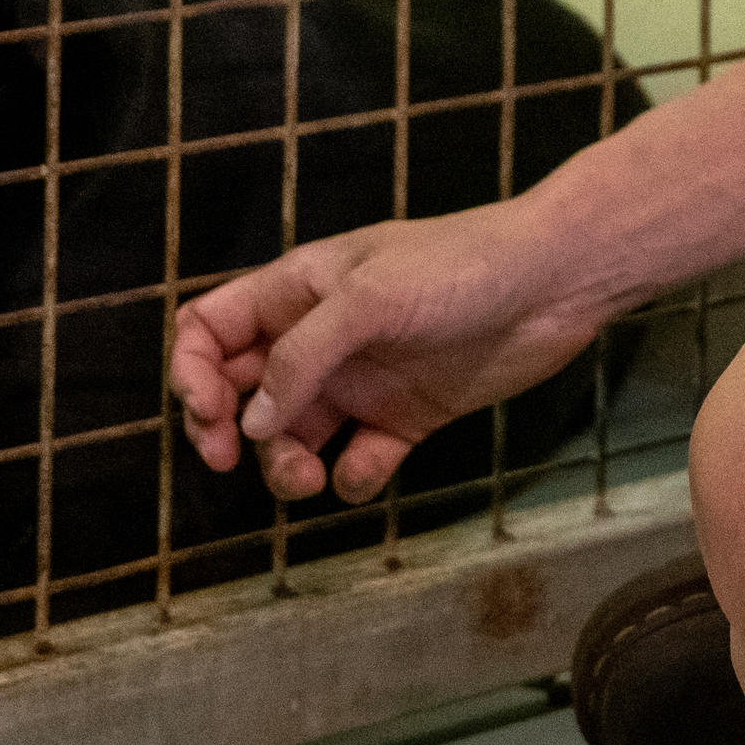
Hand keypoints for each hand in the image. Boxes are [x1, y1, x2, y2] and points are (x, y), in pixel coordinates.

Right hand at [166, 198, 616, 502]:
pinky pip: (357, 459)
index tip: (209, 414)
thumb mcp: (368, 297)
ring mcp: (361, 381)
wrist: (554, 283)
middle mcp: (319, 339)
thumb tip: (249, 423)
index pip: (210, 330)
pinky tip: (369, 465)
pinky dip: (352, 475)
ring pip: (291, 435)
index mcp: (296, 293)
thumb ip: (301, 358)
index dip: (191, 372)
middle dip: (224, 429)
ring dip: (284, 463)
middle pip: (239, 391)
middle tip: (229, 458)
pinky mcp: (405, 417)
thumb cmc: (458, 267)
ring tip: (307, 477)